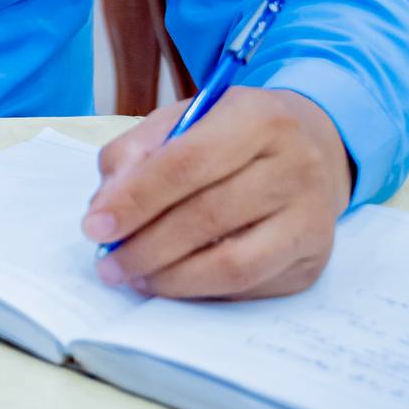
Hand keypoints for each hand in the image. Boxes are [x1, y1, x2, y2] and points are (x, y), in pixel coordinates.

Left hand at [85, 85, 353, 299]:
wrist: (313, 148)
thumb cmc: (231, 133)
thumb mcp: (182, 119)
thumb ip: (135, 153)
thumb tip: (106, 209)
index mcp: (258, 118)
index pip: (186, 164)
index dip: (135, 199)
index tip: (94, 225)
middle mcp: (296, 166)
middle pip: (208, 216)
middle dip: (146, 246)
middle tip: (108, 263)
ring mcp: (312, 218)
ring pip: (234, 263)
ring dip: (172, 278)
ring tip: (134, 276)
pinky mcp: (314, 260)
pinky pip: (251, 287)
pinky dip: (202, 290)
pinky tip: (172, 281)